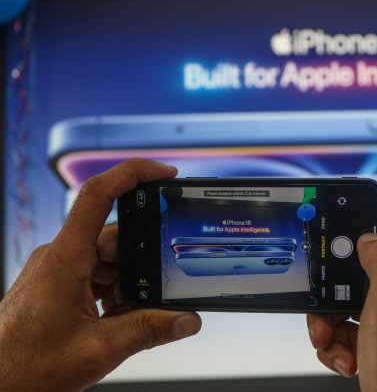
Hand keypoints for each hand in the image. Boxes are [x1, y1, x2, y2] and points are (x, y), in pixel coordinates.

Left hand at [0, 159, 201, 391]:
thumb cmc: (24, 367)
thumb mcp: (98, 349)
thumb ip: (149, 330)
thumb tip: (187, 319)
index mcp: (65, 258)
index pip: (98, 194)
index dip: (134, 173)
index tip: (164, 173)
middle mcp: (61, 256)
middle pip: (117, 237)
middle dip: (145, 258)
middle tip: (166, 282)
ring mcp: (59, 270)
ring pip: (110, 260)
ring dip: (131, 282)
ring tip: (135, 314)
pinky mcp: (59, 285)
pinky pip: (98, 276)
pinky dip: (117, 293)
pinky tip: (121, 319)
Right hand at [307, 211, 376, 390]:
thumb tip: (370, 234)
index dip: (362, 221)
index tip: (335, 233)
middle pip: (356, 266)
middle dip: (332, 286)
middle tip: (328, 306)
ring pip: (345, 299)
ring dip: (329, 322)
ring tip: (333, 343)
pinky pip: (345, 328)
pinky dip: (336, 344)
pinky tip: (346, 358)